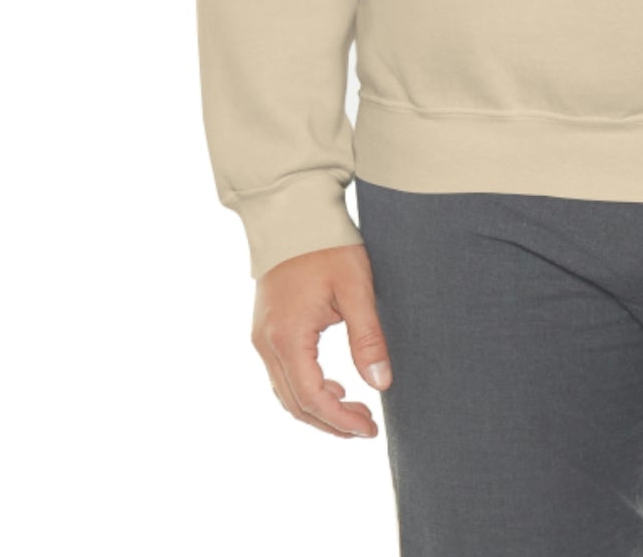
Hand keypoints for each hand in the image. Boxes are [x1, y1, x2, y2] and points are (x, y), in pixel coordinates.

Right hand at [251, 242, 392, 436]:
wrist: (294, 214)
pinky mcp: (265, 330)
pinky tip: (333, 386)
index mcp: (287, 336)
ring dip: (317, 408)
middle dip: (330, 422)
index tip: (370, 429)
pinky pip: (282, 374)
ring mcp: (261, 337)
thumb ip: (368, 339)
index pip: (312, 398)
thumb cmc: (328, 246)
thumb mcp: (356, 289)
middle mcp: (266, 343)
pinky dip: (305, 389)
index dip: (341, 421)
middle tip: (366, 426)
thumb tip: (381, 385)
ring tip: (354, 410)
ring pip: (285, 393)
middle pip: (295, 404)